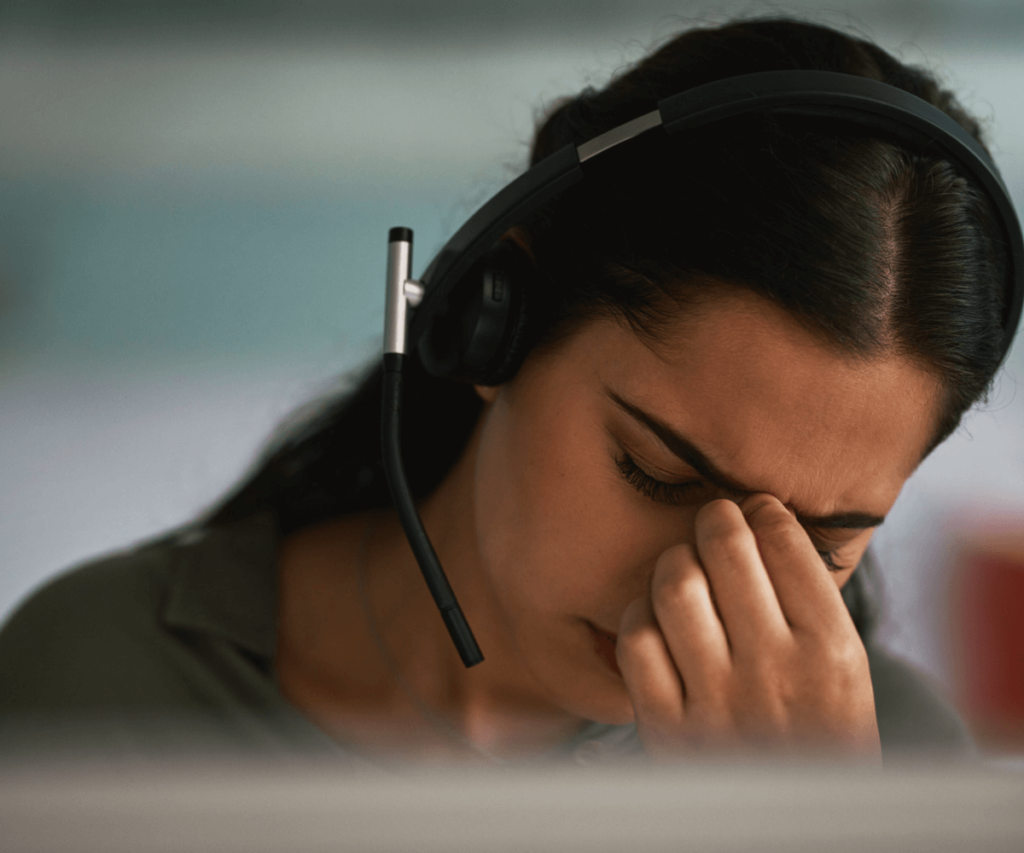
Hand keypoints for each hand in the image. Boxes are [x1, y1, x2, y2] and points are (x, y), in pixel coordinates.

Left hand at [616, 494, 879, 758]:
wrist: (794, 828)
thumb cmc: (819, 737)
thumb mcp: (846, 675)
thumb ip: (812, 605)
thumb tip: (767, 517)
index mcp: (832, 653)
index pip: (786, 544)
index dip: (763, 511)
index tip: (755, 509)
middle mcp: (775, 672)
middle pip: (724, 550)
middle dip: (714, 521)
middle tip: (712, 522)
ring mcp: (717, 701)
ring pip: (674, 586)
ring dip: (673, 562)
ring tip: (683, 567)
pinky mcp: (667, 728)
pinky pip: (636, 640)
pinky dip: (639, 616)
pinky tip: (655, 620)